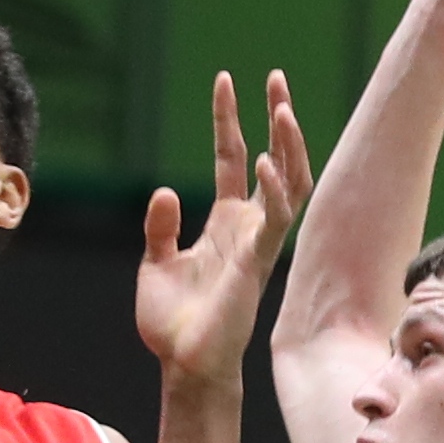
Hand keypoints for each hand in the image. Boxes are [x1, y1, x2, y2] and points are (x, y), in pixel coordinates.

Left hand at [134, 72, 311, 384]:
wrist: (185, 366)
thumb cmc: (173, 324)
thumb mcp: (155, 263)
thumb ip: (160, 226)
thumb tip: (165, 190)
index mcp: (225, 224)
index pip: (231, 158)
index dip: (228, 120)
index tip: (226, 81)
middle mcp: (248, 228)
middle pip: (272, 159)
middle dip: (275, 118)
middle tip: (275, 76)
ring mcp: (258, 244)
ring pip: (287, 183)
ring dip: (288, 146)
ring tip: (282, 107)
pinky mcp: (258, 263)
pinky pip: (274, 219)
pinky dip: (272, 188)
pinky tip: (266, 160)